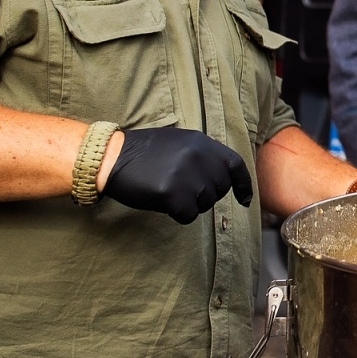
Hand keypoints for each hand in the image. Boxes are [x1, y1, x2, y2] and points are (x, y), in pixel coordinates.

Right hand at [101, 126, 252, 222]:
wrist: (110, 157)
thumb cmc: (142, 152)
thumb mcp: (178, 142)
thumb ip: (202, 155)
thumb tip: (222, 176)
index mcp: (202, 142)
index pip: (235, 165)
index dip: (243, 184)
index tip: (245, 200)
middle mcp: (199, 156)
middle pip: (220, 189)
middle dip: (207, 196)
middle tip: (183, 191)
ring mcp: (187, 175)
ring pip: (205, 204)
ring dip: (190, 204)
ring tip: (168, 191)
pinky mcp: (173, 194)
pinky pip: (189, 216)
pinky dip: (178, 215)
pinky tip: (163, 203)